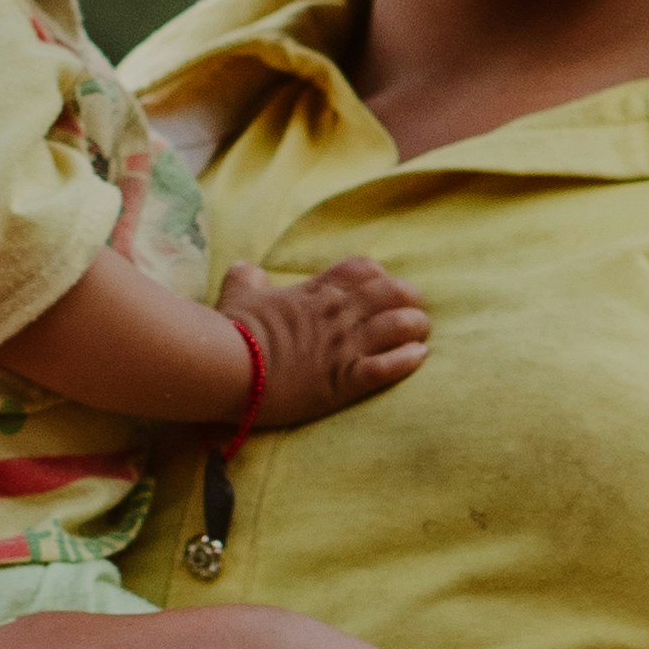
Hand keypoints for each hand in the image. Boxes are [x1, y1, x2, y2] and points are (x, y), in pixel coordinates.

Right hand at [220, 255, 428, 429]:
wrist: (227, 366)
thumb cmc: (231, 330)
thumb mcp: (237, 294)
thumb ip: (246, 278)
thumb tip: (245, 268)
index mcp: (316, 292)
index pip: (363, 270)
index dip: (379, 275)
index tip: (381, 287)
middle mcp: (337, 314)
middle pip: (392, 292)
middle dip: (409, 299)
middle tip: (413, 309)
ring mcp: (343, 346)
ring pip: (399, 326)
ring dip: (415, 327)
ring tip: (420, 333)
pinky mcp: (344, 380)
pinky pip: (388, 366)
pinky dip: (407, 360)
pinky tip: (419, 357)